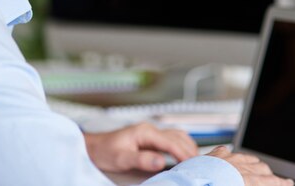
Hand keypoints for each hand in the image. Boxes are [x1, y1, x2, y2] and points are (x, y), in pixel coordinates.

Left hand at [83, 122, 197, 172]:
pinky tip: (184, 157)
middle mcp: (150, 129)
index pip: (171, 141)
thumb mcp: (122, 158)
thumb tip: (161, 161)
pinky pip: (172, 140)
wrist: (94, 147)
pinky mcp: (151, 138)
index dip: (183, 154)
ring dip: (188, 147)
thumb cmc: (105, 151)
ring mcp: (151, 133)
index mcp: (145, 131)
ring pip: (177, 136)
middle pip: (178, 137)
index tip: (193, 165)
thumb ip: (142, 159)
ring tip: (195, 162)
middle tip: (200, 166)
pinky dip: (182, 147)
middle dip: (190, 151)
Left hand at [206, 146, 293, 185]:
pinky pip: (226, 151)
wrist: (192, 184)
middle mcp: (241, 167)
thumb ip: (254, 182)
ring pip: (247, 158)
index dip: (281, 182)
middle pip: (262, 168)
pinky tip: (230, 156)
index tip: (288, 182)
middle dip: (268, 173)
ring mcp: (228, 159)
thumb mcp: (244, 185)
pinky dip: (231, 155)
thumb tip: (260, 181)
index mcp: (249, 181)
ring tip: (256, 167)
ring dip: (253, 163)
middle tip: (271, 177)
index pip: (272, 181)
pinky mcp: (214, 154)